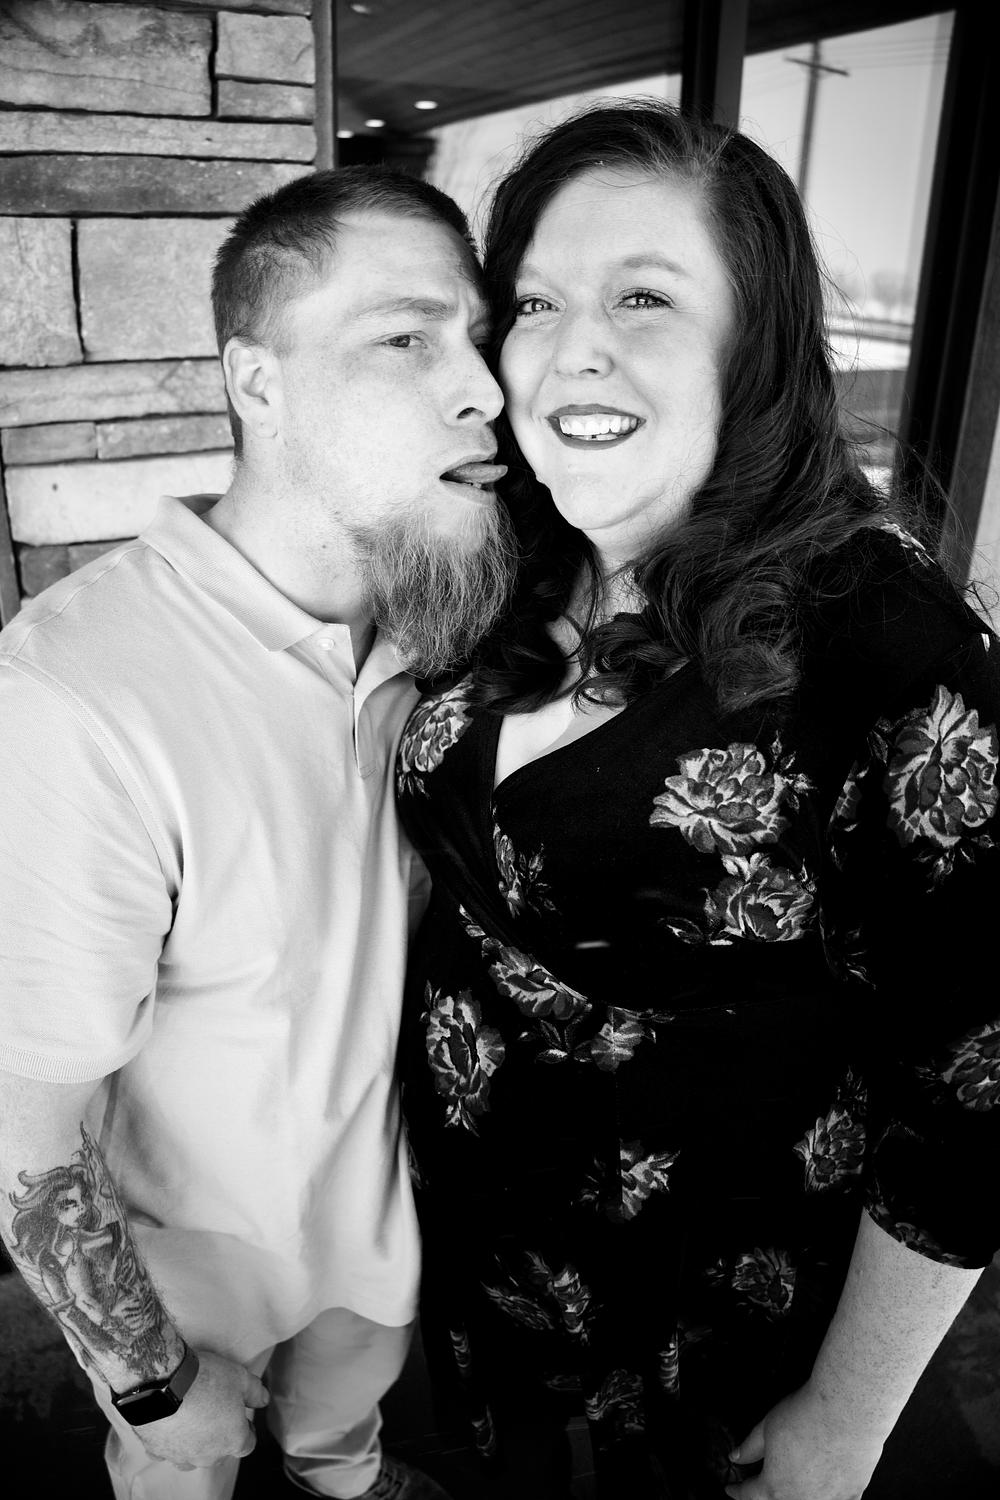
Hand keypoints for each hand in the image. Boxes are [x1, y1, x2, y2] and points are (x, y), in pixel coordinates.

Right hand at [136, 1350, 268, 1467]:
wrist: (162, 1383)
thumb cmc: (206, 1380)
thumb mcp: (240, 1377)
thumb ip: (255, 1392)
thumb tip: (263, 1400)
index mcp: (233, 1440)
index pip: (247, 1444)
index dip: (247, 1430)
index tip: (242, 1417)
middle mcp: (208, 1456)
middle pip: (220, 1452)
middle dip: (221, 1435)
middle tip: (216, 1411)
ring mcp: (180, 1456)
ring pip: (192, 1455)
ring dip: (195, 1441)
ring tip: (192, 1416)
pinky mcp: (156, 1451)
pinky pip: (166, 1451)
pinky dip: (169, 1439)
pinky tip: (169, 1422)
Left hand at [724, 1383, 884, 1499]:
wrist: (847, 1410)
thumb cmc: (808, 1415)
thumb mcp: (766, 1427)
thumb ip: (750, 1448)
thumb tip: (737, 1456)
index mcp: (774, 1487)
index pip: (749, 1495)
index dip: (737, 1491)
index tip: (732, 1488)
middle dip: (768, 1494)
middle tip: (765, 1481)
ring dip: (796, 1494)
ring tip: (794, 1478)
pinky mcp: (853, 1493)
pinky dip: (828, 1496)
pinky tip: (825, 1486)